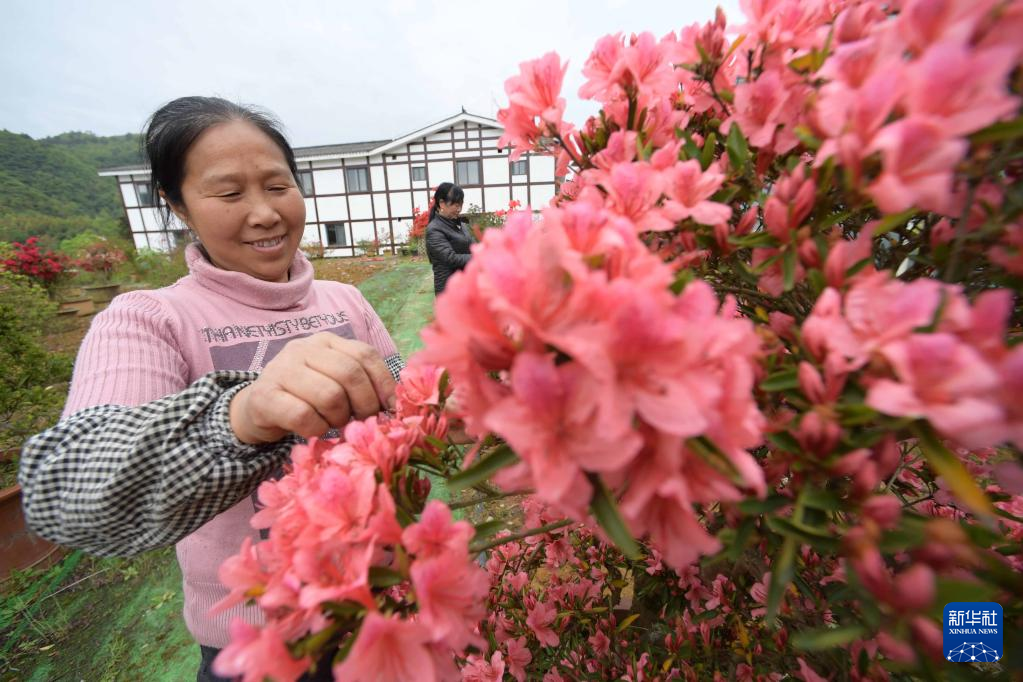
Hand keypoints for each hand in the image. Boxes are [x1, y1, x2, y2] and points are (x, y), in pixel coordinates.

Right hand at [229, 333, 396, 443]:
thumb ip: (361, 382)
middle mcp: (303, 348)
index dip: (384, 383)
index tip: (390, 408)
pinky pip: (304, 416)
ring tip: (333, 423)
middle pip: (350, 374)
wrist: (257, 408)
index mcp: (326, 341)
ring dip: (338, 419)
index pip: (365, 354)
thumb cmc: (306, 397)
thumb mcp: (334, 381)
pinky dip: (317, 429)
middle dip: (364, 404)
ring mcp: (281, 369)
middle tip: (360, 421)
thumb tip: (395, 402)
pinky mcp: (265, 396)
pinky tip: (314, 429)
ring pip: (329, 396)